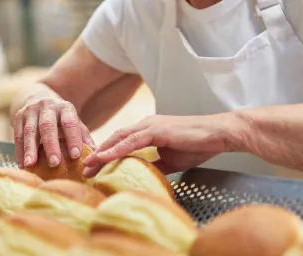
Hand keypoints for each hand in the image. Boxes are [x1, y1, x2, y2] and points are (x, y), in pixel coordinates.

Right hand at [13, 84, 95, 168]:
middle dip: (51, 145)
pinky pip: (17, 135)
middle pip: (48, 126)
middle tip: (54, 163)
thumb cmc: (60, 118)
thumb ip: (83, 136)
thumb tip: (96, 155)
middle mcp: (47, 106)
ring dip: (30, 149)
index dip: (73, 138)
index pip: (70, 122)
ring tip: (30, 165)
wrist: (37, 98)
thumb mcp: (73, 121)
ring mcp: (31, 110)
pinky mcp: (18, 116)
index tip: (76, 155)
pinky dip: (20, 151)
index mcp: (65, 108)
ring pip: (30, 130)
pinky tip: (22, 164)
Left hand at [82, 113, 241, 177]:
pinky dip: (116, 149)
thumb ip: (155, 165)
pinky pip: (132, 140)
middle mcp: (145, 125)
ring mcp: (150, 125)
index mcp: (147, 130)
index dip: (105, 153)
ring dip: (102, 152)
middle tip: (83, 168)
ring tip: (88, 165)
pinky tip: (104, 157)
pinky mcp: (157, 130)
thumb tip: (143, 176)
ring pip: (119, 138)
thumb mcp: (172, 159)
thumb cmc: (198, 144)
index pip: (121, 142)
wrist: (219, 134)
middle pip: (115, 139)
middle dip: (98, 153)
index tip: (93, 167)